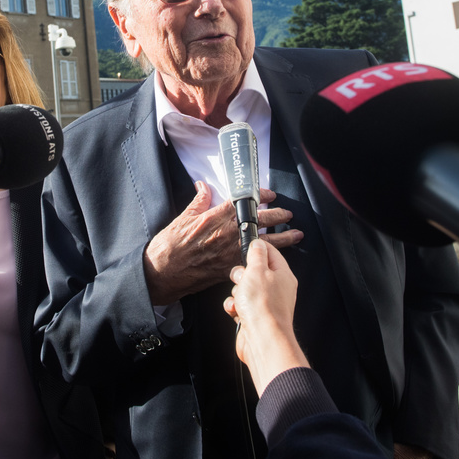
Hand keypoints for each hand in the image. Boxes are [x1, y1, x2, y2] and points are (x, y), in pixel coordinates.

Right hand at [144, 183, 300, 305]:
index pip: (243, 202)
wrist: (163, 272)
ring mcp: (229, 252)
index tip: (270, 194)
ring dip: (282, 238)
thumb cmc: (170, 245)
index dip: (260, 196)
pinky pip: (254, 261)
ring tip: (295, 234)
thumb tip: (204, 186)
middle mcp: (226, 234)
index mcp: (215, 218)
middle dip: (276, 215)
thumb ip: (198, 201)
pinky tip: (278, 257)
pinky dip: (267, 258)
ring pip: (263, 243)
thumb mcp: (183, 217)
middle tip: (287, 213)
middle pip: (258, 221)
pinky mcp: (229, 268)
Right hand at [222, 239, 308, 394]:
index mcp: (282, 274)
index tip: (246, 249)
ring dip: (237, 292)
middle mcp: (276, 288)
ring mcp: (265, 303)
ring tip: (241, 299)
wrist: (262, 340)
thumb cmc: (264, 307)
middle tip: (243, 280)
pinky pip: (240, 304)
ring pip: (244, 288)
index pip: (270, 252)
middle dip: (242, 275)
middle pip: (253, 270)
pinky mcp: (255, 316)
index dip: (256, 249)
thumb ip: (256, 254)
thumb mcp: (257, 270)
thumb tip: (257, 243)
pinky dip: (235, 306)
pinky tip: (237, 310)